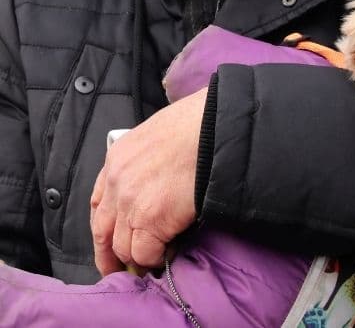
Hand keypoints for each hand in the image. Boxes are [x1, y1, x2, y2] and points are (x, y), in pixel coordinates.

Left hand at [90, 87, 205, 274]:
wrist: (218, 127)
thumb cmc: (203, 123)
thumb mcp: (163, 132)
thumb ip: (152, 157)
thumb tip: (163, 177)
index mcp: (118, 156)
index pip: (99, 201)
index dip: (105, 224)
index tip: (110, 238)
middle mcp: (117, 182)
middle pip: (102, 230)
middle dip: (109, 254)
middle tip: (119, 267)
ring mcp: (132, 203)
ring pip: (123, 246)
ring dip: (137, 258)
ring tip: (152, 263)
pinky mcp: (152, 220)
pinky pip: (145, 254)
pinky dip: (155, 260)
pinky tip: (167, 257)